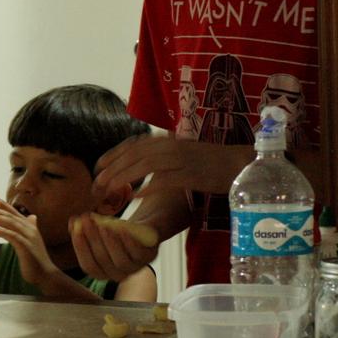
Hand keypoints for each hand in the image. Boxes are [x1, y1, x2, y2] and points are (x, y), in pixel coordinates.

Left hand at [0, 197, 55, 286]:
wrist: (45, 274)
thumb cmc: (36, 258)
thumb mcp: (32, 241)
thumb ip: (29, 228)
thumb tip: (32, 216)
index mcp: (30, 227)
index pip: (15, 213)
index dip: (4, 205)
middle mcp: (30, 229)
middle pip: (10, 216)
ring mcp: (29, 237)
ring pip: (11, 224)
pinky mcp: (27, 247)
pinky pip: (13, 236)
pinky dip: (3, 231)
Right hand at [68, 210, 158, 282]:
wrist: (143, 228)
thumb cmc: (117, 230)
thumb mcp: (100, 230)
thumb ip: (85, 230)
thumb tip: (72, 224)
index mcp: (103, 272)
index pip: (88, 266)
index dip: (80, 248)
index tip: (75, 228)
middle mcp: (119, 274)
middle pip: (103, 261)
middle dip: (93, 239)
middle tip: (86, 220)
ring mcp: (136, 268)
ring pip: (120, 261)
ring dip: (109, 242)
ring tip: (102, 225)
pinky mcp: (149, 258)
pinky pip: (137, 254)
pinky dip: (128, 241)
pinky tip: (120, 228)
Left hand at [93, 134, 246, 198]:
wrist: (240, 164)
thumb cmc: (209, 161)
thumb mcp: (180, 153)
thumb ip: (160, 156)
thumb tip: (137, 164)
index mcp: (167, 140)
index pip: (132, 144)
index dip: (112, 155)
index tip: (98, 167)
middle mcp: (170, 146)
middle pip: (133, 155)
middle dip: (112, 169)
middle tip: (97, 184)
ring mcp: (181, 160)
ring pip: (144, 166)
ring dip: (123, 178)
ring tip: (108, 190)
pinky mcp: (190, 175)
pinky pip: (163, 180)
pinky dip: (147, 187)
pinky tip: (134, 197)